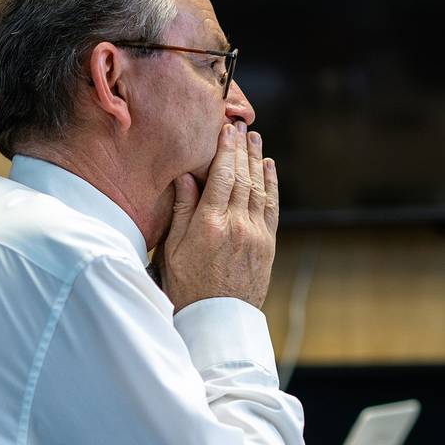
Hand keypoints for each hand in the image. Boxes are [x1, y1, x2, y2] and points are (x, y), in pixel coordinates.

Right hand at [157, 122, 278, 309]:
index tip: (226, 129)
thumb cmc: (187, 286)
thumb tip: (185, 176)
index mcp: (209, 225)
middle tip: (241, 125)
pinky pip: (271, 206)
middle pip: (242, 177)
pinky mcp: (267, 244)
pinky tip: (268, 167)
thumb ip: (182, 211)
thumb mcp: (173, 249)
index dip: (225, 149)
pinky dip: (270, 184)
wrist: (216, 319)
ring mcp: (255, 235)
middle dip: (242, 148)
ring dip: (257, 160)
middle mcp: (236, 225)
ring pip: (258, 188)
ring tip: (254, 139)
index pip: (221, 176)